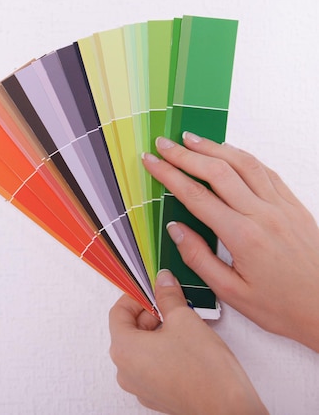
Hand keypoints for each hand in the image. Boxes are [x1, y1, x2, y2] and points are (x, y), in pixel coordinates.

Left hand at [109, 270, 266, 414]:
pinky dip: (162, 352)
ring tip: (182, 327)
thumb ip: (168, 296)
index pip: (118, 313)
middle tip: (171, 306)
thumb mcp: (184, 319)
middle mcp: (125, 371)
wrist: (227, 410)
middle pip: (129, 331)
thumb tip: (163, 281)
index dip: (136, 297)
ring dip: (158, 333)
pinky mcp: (155, 395)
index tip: (152, 290)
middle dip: (150, 314)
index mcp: (124, 350)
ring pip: (141, 349)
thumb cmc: (205, 371)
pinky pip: (151, 366)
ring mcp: (139, 386)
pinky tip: (185, 348)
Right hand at [142, 133, 318, 351]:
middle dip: (185, 154)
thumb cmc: (282, 307)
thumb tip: (175, 229)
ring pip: (244, 163)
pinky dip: (244, 157)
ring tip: (191, 139)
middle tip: (163, 143)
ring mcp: (281, 206)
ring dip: (214, 147)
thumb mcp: (231, 293)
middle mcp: (262, 214)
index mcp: (242, 236)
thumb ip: (198, 258)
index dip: (168, 174)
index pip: (195, 196)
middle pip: (217, 171)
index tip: (151, 161)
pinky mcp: (294, 206)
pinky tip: (230, 153)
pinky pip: (266, 172)